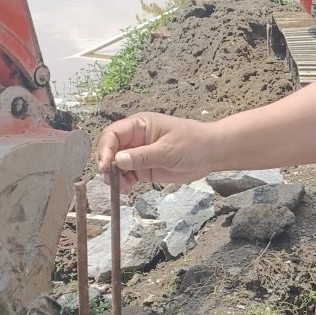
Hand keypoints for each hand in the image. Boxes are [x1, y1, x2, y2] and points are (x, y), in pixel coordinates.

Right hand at [96, 112, 219, 187]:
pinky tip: (128, 188)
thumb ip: (143, 156)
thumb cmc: (193, 143)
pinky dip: (123, 182)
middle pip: (110, 150)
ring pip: (116, 165)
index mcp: (139, 125)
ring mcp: (138, 154)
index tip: (105, 165)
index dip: (105, 149)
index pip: (113, 134)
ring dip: (114, 176)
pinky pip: (126, 175)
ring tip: (122, 187)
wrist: (210, 154)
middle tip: (111, 179)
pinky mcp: (143, 168)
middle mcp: (135, 139)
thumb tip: (118, 159)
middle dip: (106, 164)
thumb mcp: (168, 150)